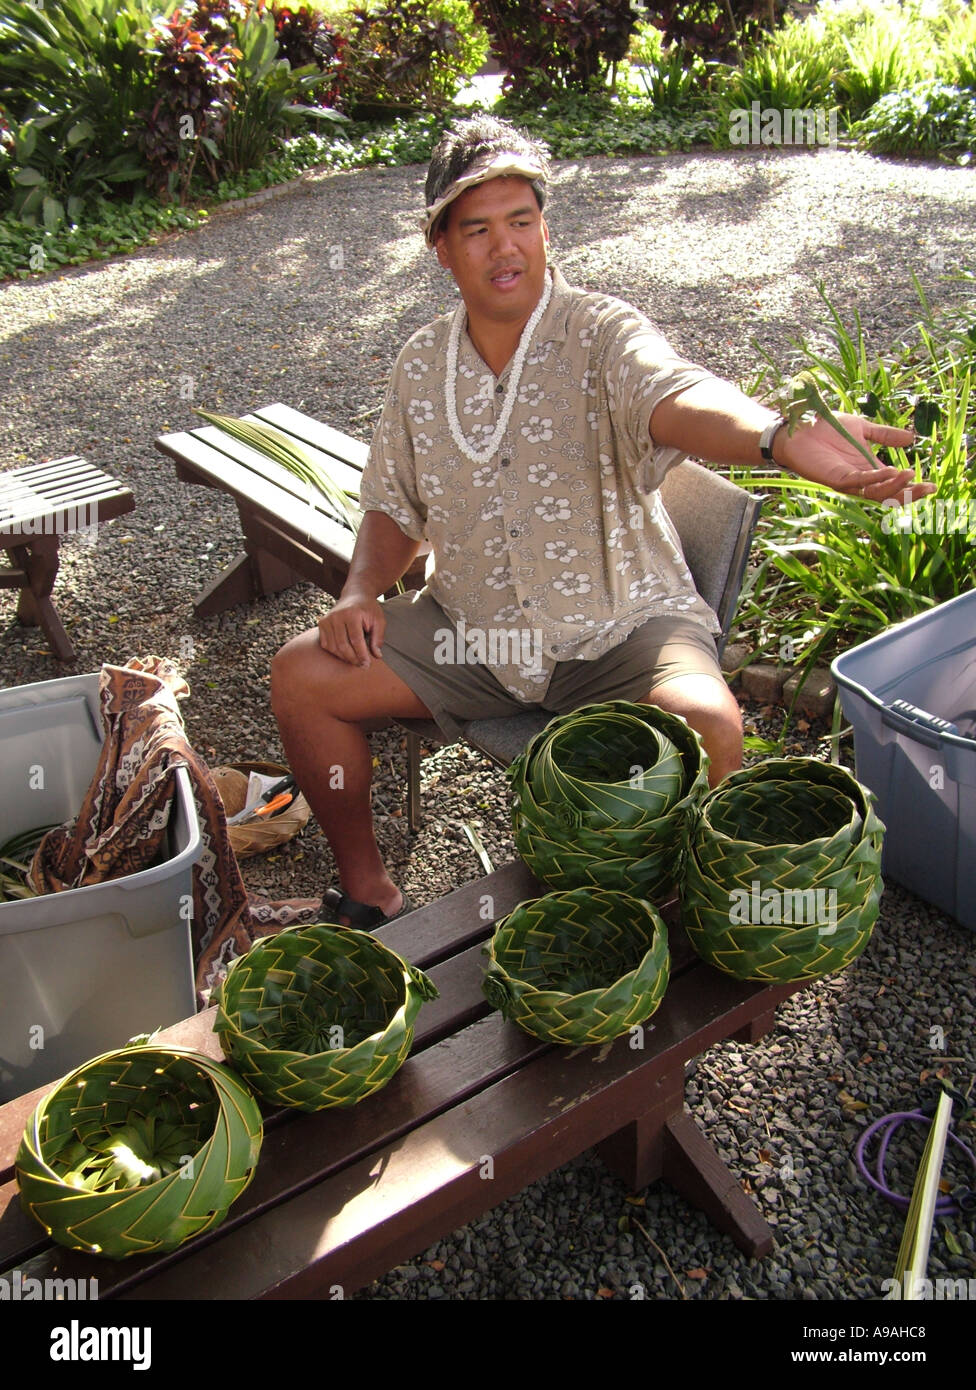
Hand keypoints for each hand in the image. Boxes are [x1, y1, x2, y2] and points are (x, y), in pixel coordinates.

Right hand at [317, 592, 384, 666]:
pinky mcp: (321, 623)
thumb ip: (378, 637)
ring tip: (355, 661)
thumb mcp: (379, 620)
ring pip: (333, 647)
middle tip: (362, 666)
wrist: (354, 595)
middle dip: (353, 658)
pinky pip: (326, 644)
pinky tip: (345, 654)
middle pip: (342, 645)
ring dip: (344, 657)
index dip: (361, 654)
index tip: (367, 664)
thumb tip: (377, 655)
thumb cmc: (368, 609)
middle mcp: (336, 616)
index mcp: (352, 614)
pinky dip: (335, 652)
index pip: (355, 639)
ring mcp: (327, 619)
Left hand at [775, 413, 935, 503]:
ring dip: (893, 486)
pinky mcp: (834, 478)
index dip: (912, 487)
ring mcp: (847, 481)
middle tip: (928, 489)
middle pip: (887, 494)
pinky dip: (874, 478)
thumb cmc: (827, 428)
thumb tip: (911, 440)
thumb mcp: (862, 429)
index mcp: (868, 469)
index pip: (893, 485)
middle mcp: (859, 479)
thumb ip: (885, 435)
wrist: (800, 426)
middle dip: (908, 493)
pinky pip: (857, 482)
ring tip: (909, 475)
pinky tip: (889, 471)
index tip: (933, 485)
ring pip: (874, 493)